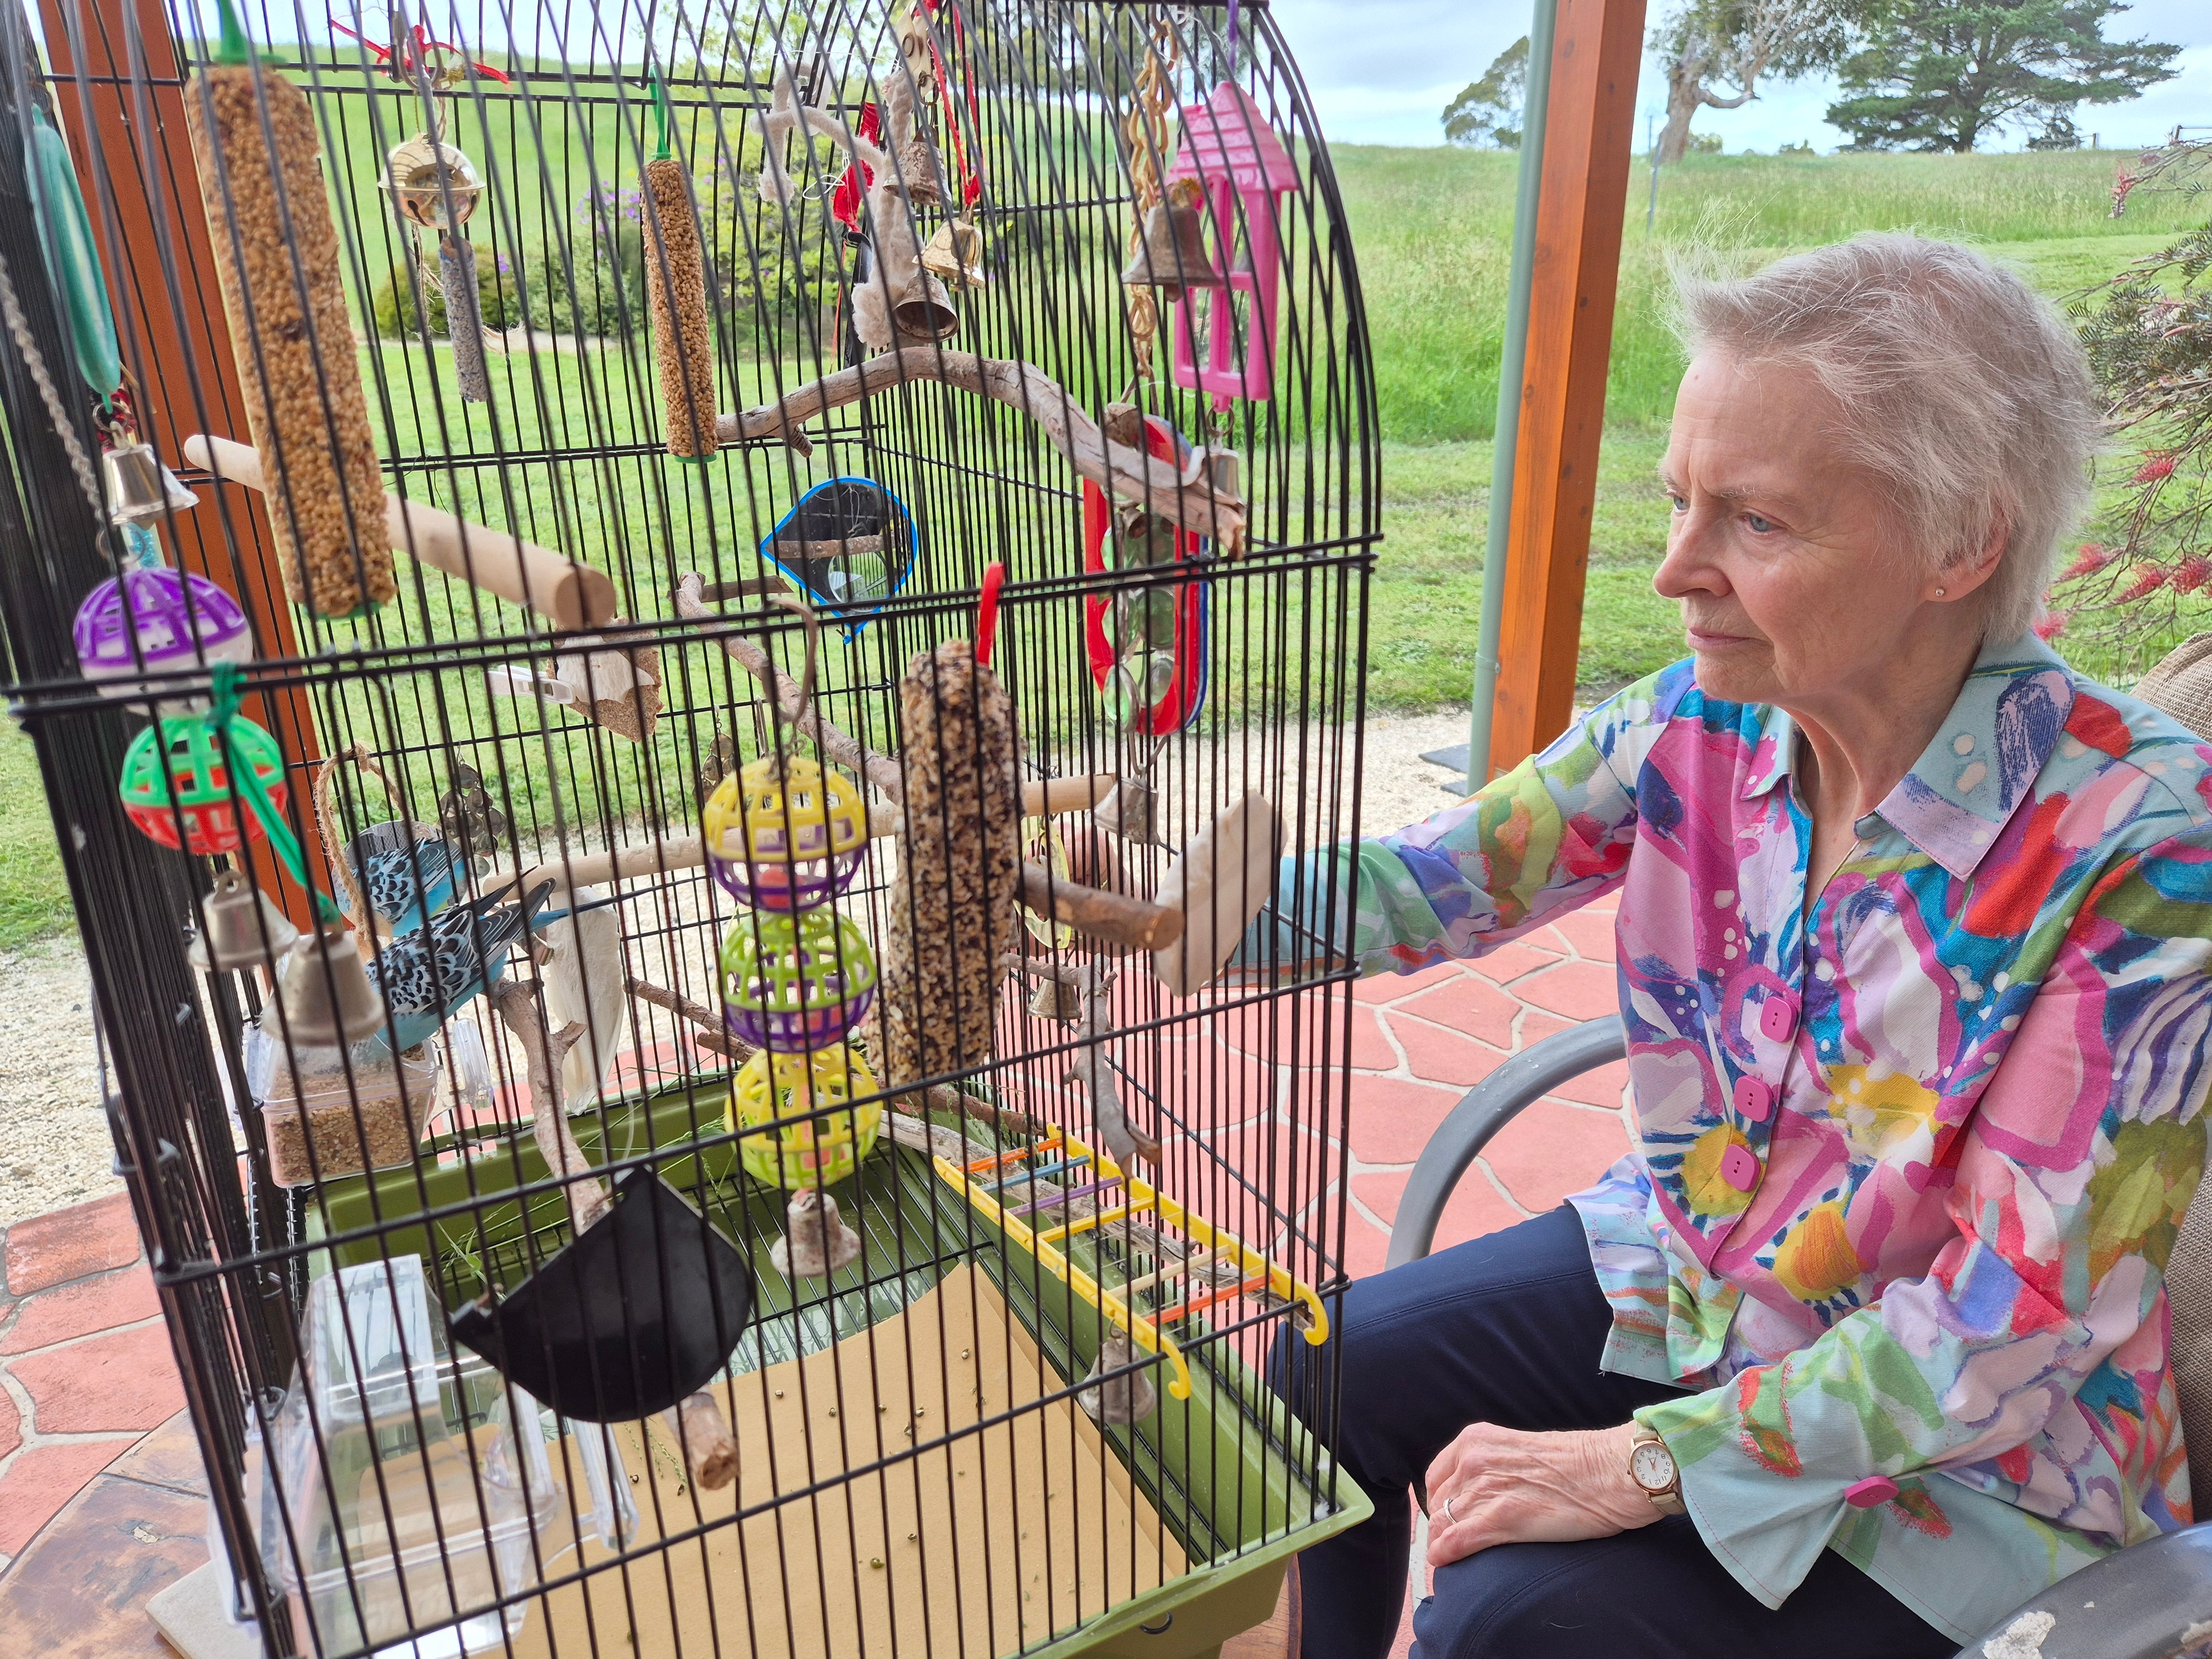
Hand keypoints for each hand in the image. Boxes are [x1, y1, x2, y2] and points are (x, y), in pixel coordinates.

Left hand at [1423, 1423, 1657, 1568]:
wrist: (1611, 1471)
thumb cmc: (1578, 1465)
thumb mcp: (1519, 1451)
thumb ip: (1493, 1466)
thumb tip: (1479, 1492)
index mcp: (1475, 1440)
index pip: (1436, 1478)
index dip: (1440, 1503)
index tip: (1448, 1520)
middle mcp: (1473, 1460)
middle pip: (1438, 1504)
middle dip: (1442, 1527)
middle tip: (1454, 1545)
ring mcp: (1486, 1488)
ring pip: (1443, 1524)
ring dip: (1443, 1545)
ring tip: (1453, 1560)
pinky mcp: (1502, 1517)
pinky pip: (1456, 1541)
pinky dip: (1446, 1556)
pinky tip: (1447, 1564)